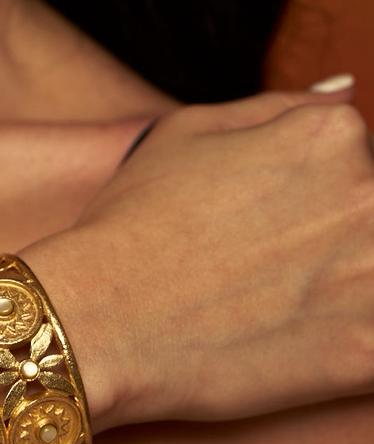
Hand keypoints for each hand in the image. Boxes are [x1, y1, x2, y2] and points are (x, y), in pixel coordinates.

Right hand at [20, 83, 373, 430]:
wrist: (97, 320)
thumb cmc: (131, 225)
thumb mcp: (189, 132)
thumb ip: (281, 108)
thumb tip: (349, 90)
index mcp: (334, 137)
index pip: (362, 166)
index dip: (313, 206)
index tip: (268, 236)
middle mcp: (370, 196)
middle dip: (334, 247)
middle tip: (269, 278)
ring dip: (344, 295)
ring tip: (281, 316)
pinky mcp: (369, 353)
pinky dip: (350, 351)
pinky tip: (298, 353)